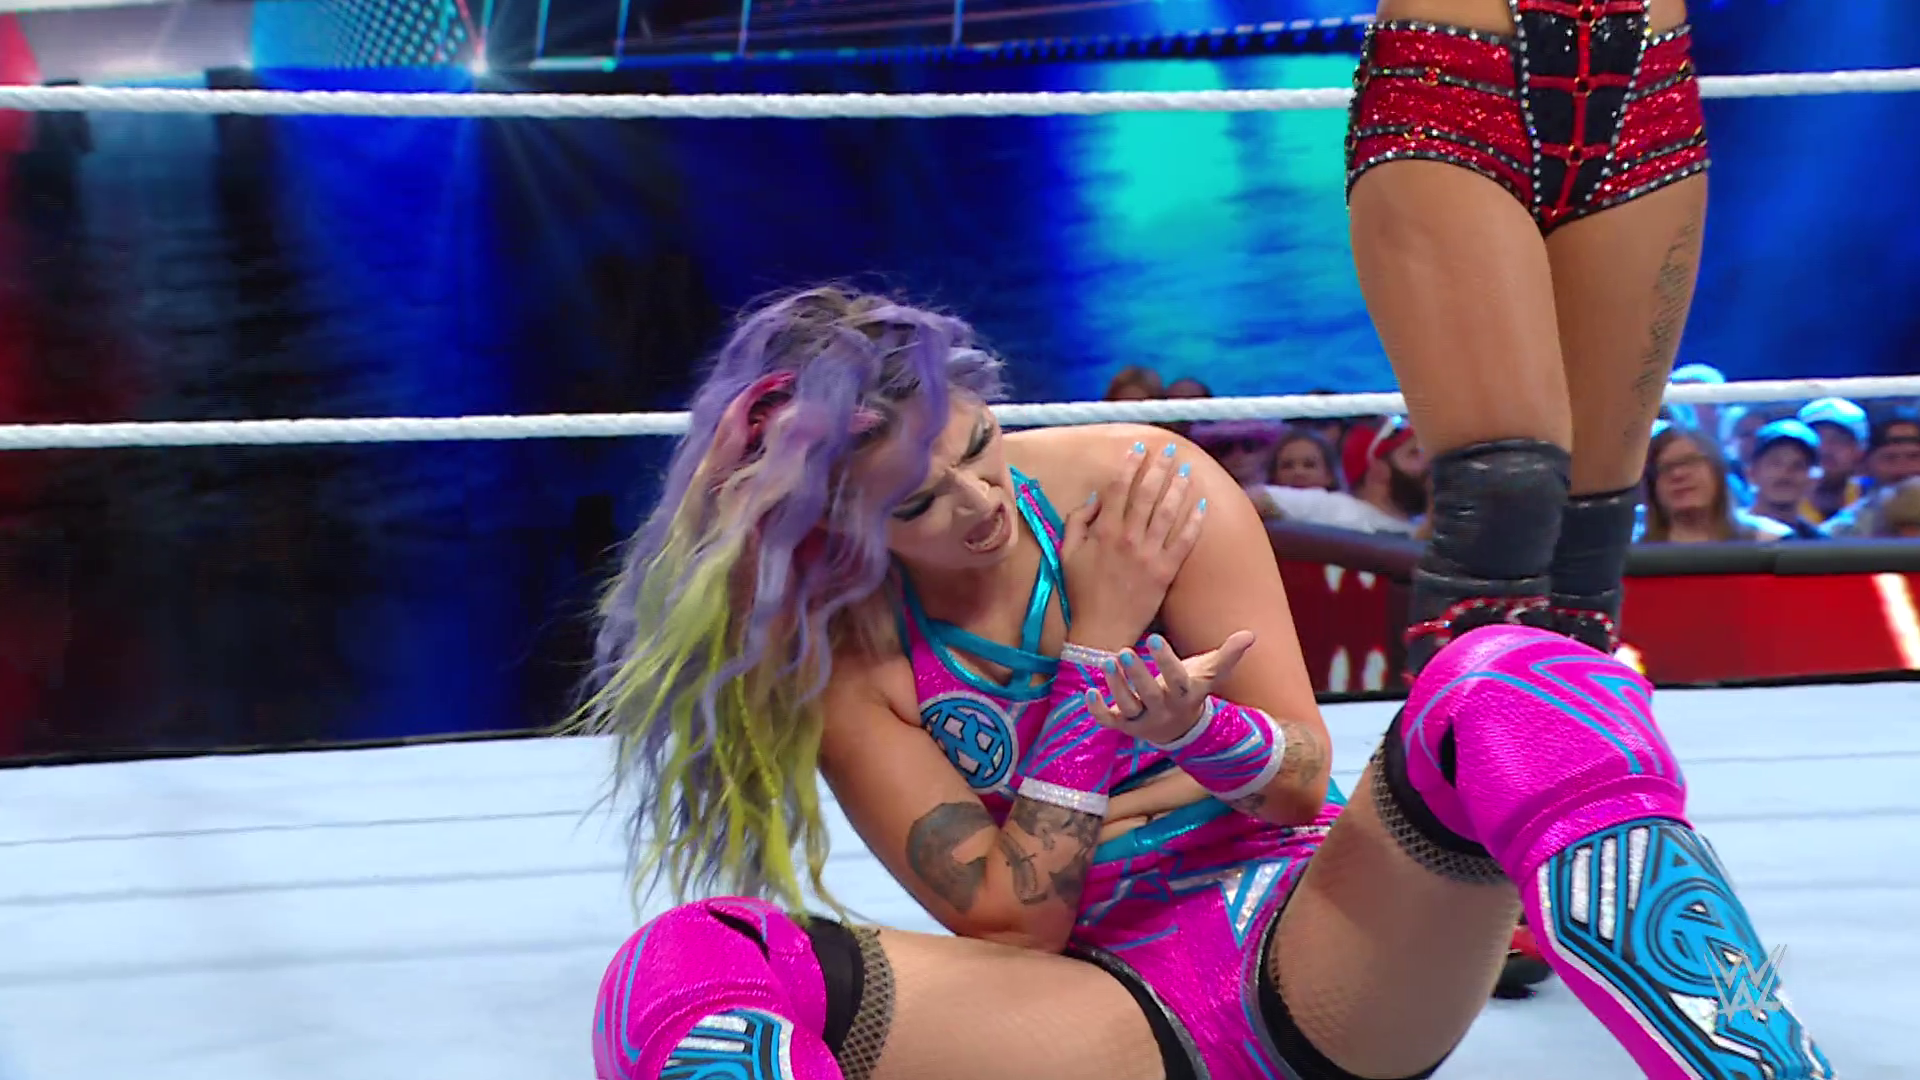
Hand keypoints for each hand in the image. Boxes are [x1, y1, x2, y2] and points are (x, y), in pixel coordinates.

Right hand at [1057, 440, 1208, 651]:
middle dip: (1158, 468)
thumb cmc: (1081, 591)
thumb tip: (1095, 497)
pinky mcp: (1165, 572)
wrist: (1101, 630)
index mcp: (1103, 532)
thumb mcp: (1067, 553)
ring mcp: (1149, 555)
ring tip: (1186, 470)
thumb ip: (1077, 521)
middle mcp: (1128, 539)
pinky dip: (1194, 521)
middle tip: (1169, 451)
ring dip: (1178, 487)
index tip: (1139, 449)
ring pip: (1167, 512)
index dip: (1130, 465)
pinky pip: (1184, 541)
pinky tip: (1202, 504)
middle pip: (1146, 494)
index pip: (1118, 489)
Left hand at [1085, 630, 1256, 744]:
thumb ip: (1227, 655)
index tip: (1155, 638)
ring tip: (1107, 662)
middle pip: (1149, 695)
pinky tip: (1088, 692)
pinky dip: (1097, 710)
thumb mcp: (1209, 674)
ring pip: (1128, 706)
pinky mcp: (1125, 726)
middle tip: (1124, 652)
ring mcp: (1143, 720)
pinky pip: (1109, 721)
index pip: (1176, 680)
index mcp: (1184, 696)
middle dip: (1136, 674)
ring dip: (1116, 687)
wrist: (1179, 729)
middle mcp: (1163, 710)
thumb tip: (1250, 634)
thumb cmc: (1190, 690)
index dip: (1166, 662)